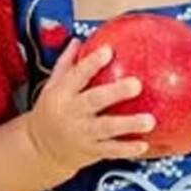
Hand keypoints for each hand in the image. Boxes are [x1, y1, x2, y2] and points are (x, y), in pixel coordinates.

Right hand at [24, 40, 153, 174]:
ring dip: (128, 124)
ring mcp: (82, 133)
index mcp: (61, 94)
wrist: (40, 148)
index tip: (108, 50)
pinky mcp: (91, 150)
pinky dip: (127, 149)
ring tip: (149, 120)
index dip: (92, 63)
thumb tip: (78, 40)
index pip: (77, 75)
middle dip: (115, 93)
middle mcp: (71, 113)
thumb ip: (65, 64)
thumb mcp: (51, 86)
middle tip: (137, 84)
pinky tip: (144, 145)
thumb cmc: (49, 112)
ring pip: (106, 128)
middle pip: (94, 101)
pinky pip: (110, 150)